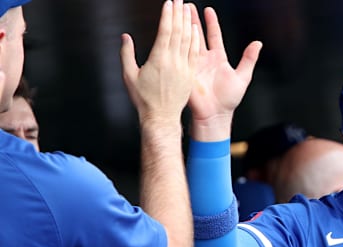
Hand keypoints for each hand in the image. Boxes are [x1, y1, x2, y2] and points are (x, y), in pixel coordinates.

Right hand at [120, 0, 198, 127]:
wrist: (161, 117)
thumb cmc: (143, 99)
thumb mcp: (129, 75)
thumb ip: (126, 54)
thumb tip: (125, 36)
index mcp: (158, 58)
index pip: (165, 30)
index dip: (168, 15)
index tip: (169, 2)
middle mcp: (173, 61)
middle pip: (178, 31)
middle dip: (179, 13)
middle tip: (179, 0)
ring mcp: (183, 67)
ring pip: (188, 40)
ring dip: (188, 23)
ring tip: (187, 9)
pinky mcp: (190, 74)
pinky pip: (194, 53)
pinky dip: (195, 39)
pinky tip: (195, 29)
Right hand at [188, 5, 261, 139]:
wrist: (215, 115)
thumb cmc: (229, 99)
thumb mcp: (243, 77)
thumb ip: (249, 59)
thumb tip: (258, 43)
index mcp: (218, 58)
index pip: (214, 36)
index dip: (211, 23)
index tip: (208, 10)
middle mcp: (205, 59)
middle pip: (197, 34)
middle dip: (192, 19)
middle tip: (187, 5)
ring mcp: (194, 64)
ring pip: (188, 40)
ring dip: (183, 26)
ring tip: (179, 11)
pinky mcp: (186, 71)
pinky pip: (182, 53)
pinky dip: (179, 41)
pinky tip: (175, 29)